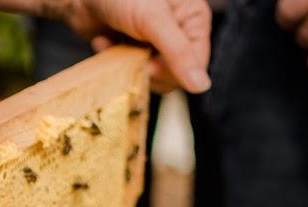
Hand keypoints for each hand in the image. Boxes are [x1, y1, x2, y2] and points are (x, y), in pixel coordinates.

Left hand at [51, 0, 212, 93]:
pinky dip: (115, 60)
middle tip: (131, 53)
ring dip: (130, 64)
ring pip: (150, 77)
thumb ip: (178, 53)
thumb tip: (202, 87)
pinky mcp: (132, 50)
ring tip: (118, 42)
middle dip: (149, 68)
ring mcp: (153, 43)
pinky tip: (105, 41)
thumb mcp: (153, 20)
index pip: (197, 63)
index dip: (174, 71)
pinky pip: (130, 71)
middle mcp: (177, 32)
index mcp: (193, 19)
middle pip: (174, 74)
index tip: (150, 65)